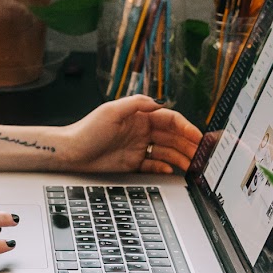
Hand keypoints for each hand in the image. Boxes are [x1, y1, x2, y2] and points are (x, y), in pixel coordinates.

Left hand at [63, 95, 202, 175]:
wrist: (70, 152)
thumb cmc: (87, 129)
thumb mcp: (112, 110)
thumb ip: (137, 103)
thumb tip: (160, 102)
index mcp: (140, 116)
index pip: (170, 120)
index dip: (186, 128)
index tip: (197, 137)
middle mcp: (142, 130)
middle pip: (172, 138)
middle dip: (188, 145)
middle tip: (201, 155)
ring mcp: (139, 147)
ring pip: (166, 152)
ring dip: (180, 158)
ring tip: (192, 167)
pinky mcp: (133, 163)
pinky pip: (154, 165)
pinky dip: (163, 168)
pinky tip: (170, 170)